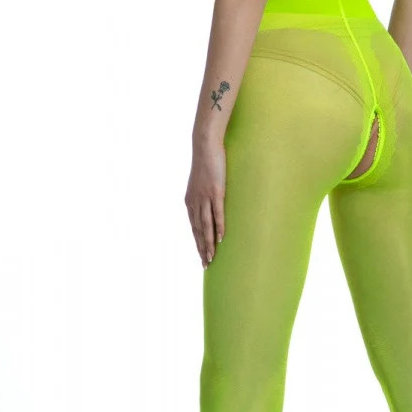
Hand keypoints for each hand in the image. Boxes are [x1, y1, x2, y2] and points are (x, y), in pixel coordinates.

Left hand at [185, 138, 226, 266]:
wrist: (205, 146)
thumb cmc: (205, 164)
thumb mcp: (201, 183)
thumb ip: (202, 196)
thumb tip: (209, 206)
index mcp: (190, 202)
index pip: (194, 227)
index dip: (198, 243)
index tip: (202, 256)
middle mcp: (195, 202)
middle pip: (198, 230)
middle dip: (202, 248)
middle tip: (206, 264)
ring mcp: (205, 197)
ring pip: (206, 225)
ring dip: (209, 243)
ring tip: (211, 257)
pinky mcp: (215, 192)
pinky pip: (217, 213)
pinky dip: (219, 226)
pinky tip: (221, 238)